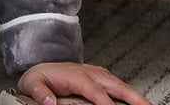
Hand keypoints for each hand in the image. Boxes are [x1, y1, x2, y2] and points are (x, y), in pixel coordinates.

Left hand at [18, 62, 153, 104]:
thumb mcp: (32, 84)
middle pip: (113, 84)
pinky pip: (116, 84)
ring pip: (119, 84)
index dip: (105, 102)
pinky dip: (128, 93)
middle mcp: (87, 72)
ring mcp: (95, 73)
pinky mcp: (99, 76)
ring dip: (135, 95)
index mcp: (73, 75)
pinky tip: (137, 101)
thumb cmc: (38, 78)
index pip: (93, 91)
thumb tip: (48, 102)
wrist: (40, 68)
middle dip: (131, 96)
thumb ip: (39, 92)